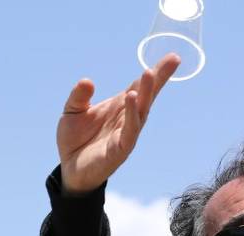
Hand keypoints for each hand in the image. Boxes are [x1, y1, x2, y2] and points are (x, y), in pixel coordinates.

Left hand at [57, 53, 180, 193]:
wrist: (69, 169)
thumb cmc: (74, 139)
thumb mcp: (72, 112)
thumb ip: (78, 96)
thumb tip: (87, 81)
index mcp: (120, 107)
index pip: (140, 86)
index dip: (156, 73)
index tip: (173, 57)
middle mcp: (127, 119)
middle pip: (147, 96)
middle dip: (159, 78)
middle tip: (173, 60)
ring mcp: (126, 134)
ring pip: (141, 112)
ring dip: (146, 93)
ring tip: (149, 74)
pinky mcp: (120, 150)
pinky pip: (130, 132)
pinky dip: (132, 116)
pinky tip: (132, 99)